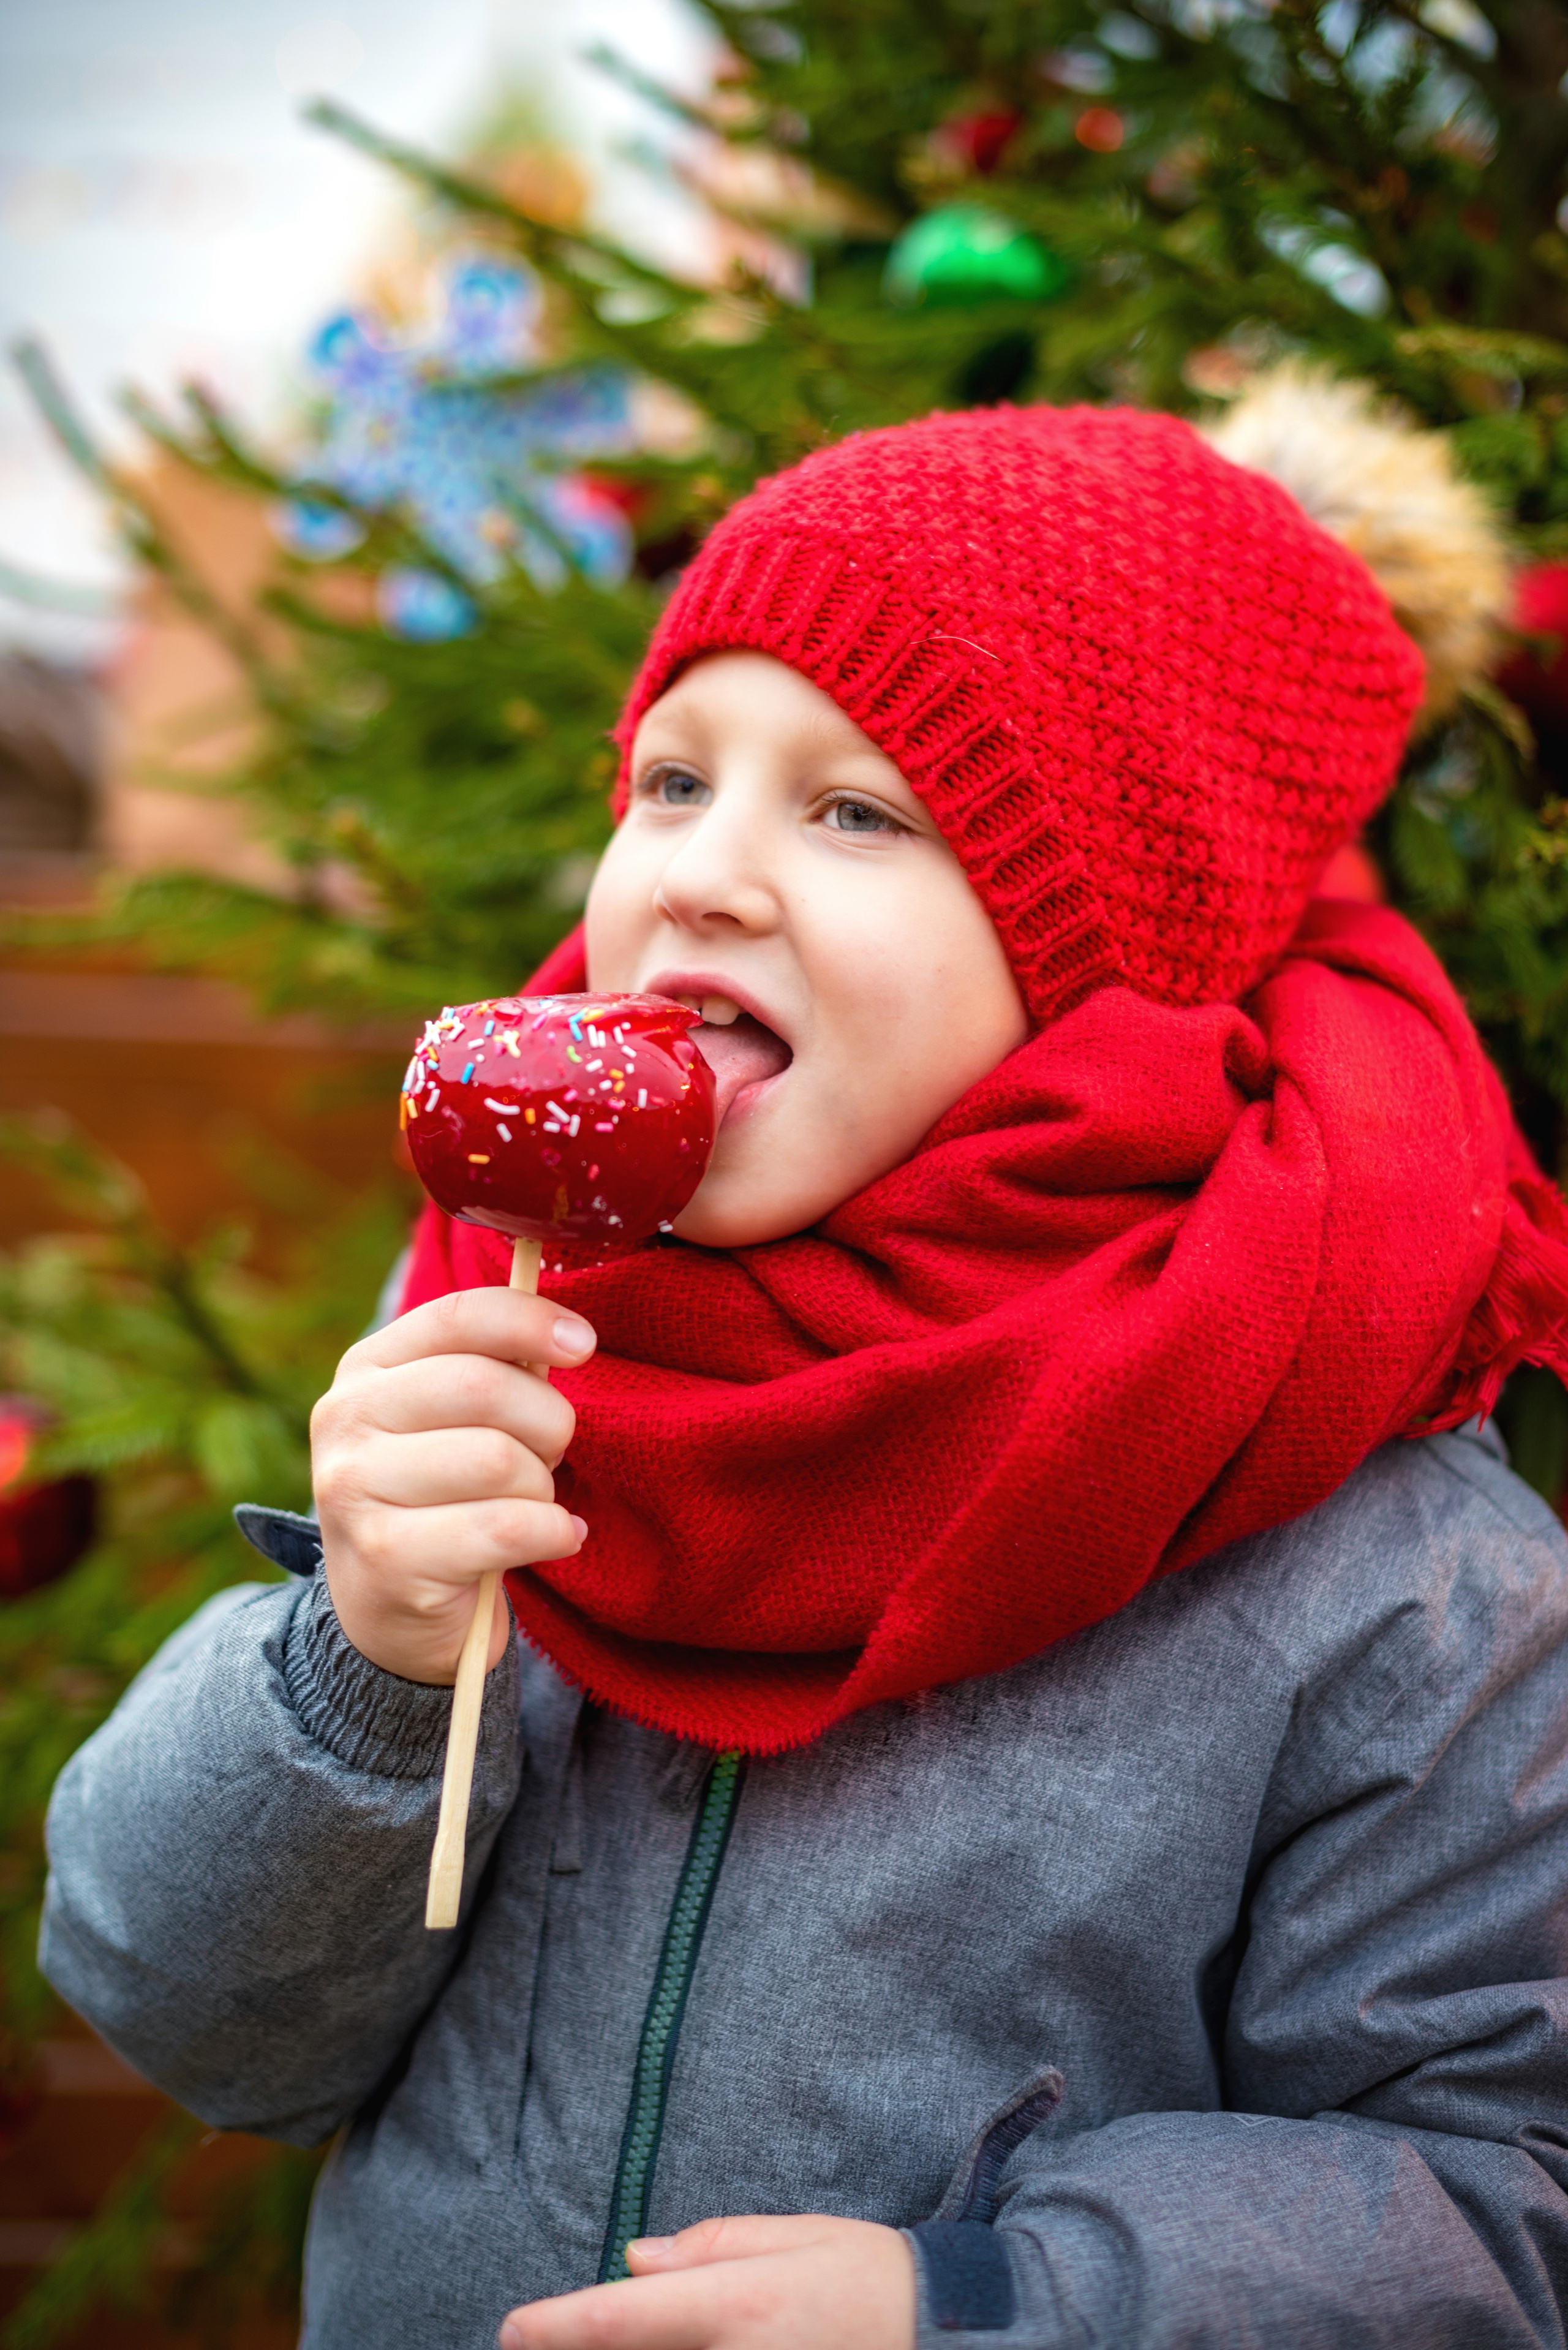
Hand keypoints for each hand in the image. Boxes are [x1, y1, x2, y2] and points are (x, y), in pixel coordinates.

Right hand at [310, 1286, 595, 1683]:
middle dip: (546, 1422)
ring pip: (500, 1461)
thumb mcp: (451, 1420)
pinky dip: (553, 1532)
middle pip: (486, 1388)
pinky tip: (557, 1537)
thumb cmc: (443, 1495)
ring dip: (543, 1487)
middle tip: (550, 1453)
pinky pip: (507, 1527)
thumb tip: (568, 1337)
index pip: (458, 1316)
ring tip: (535, 1504)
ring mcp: (356, 1490)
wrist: (390, 1609)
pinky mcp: (387, 1557)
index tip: (583, 1345)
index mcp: (365, 1369)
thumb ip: (494, 1369)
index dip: (531, 1321)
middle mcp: (346, 1420)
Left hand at [497, 2216, 915, 2349]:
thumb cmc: (873, 2277)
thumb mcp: (797, 2235)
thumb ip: (711, 2246)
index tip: (511, 2331)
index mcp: (738, 2303)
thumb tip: (635, 2259)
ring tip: (595, 2348)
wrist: (947, 2339)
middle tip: (539, 2345)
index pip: (622, 2317)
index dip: (557, 2327)